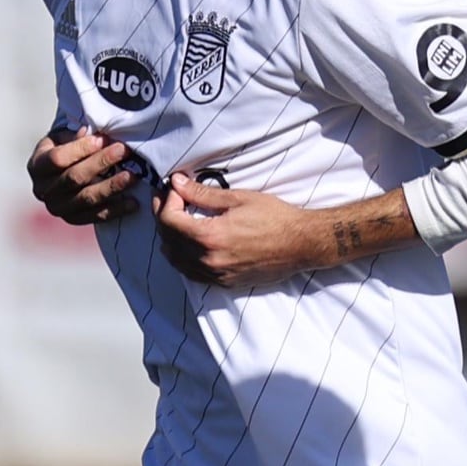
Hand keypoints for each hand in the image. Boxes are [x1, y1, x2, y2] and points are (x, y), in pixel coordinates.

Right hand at [27, 128, 138, 225]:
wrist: (61, 171)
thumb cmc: (65, 147)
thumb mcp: (63, 136)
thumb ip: (74, 136)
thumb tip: (88, 132)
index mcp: (37, 166)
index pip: (57, 159)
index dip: (80, 149)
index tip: (102, 138)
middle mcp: (43, 190)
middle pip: (74, 178)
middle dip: (101, 163)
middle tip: (124, 151)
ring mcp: (57, 207)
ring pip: (86, 198)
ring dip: (111, 187)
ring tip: (132, 176)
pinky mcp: (73, 219)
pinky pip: (95, 216)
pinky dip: (116, 210)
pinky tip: (133, 202)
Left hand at [151, 172, 366, 288]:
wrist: (302, 244)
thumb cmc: (275, 218)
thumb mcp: (239, 198)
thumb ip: (203, 193)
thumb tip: (177, 183)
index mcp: (209, 237)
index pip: (168, 220)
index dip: (166, 201)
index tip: (175, 188)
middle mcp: (208, 260)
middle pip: (167, 240)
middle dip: (164, 216)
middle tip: (172, 199)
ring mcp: (215, 275)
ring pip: (175, 260)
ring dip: (171, 238)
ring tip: (180, 219)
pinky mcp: (224, 283)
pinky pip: (191, 273)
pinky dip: (184, 257)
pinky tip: (192, 242)